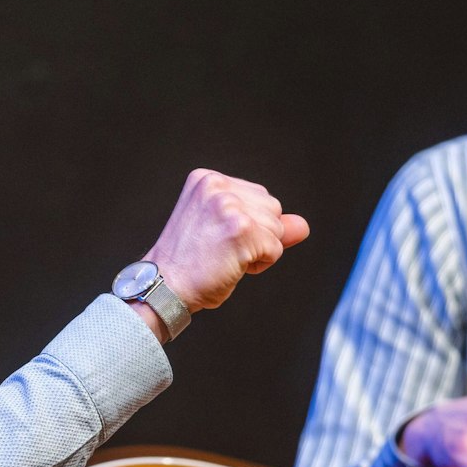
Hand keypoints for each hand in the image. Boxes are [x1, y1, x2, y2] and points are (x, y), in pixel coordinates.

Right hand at [143, 169, 308, 314]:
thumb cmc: (189, 265)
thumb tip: (302, 225)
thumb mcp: (224, 233)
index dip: (247, 225)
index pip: (258, 197)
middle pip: (272, 208)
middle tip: (218, 251)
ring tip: (224, 258)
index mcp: (207, 179)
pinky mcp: (241, 229)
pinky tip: (230, 266)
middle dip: (256, 236)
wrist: (164, 288)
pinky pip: (275, 249)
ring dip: (258, 251)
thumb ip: (264, 223)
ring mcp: (229, 206)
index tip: (214, 239)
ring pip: (276, 228)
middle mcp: (217, 186)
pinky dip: (259, 265)